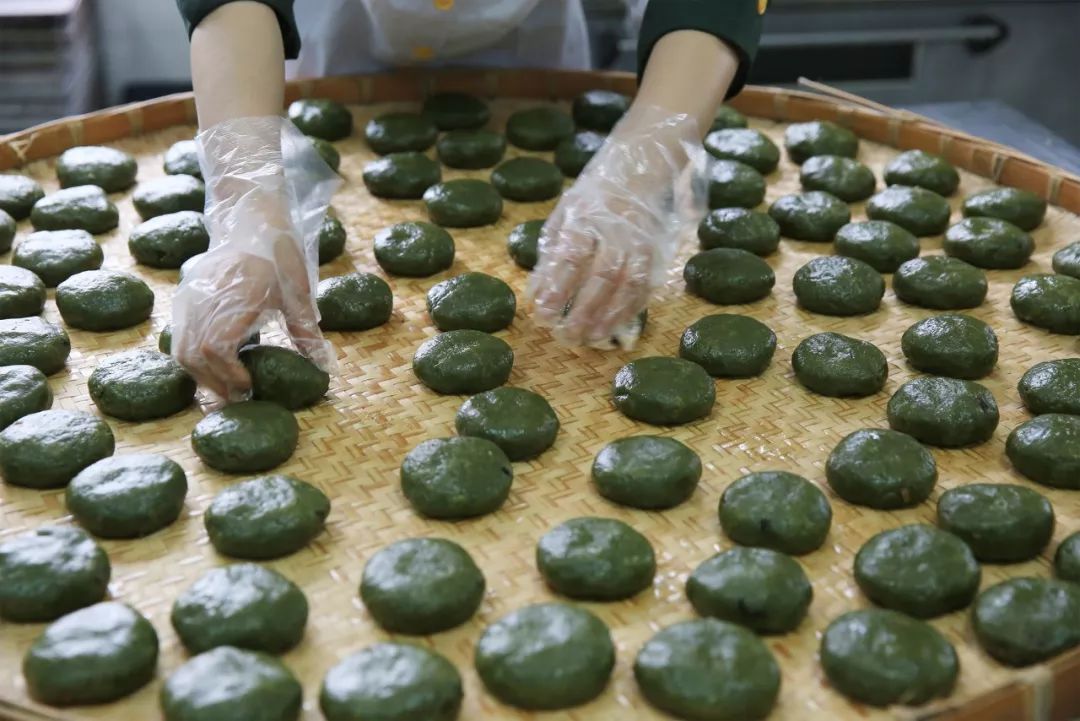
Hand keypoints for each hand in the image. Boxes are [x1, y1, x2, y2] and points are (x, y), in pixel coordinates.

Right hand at [171, 116, 339, 400]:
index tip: (249, 387)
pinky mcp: (184, 297)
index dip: (230, 375)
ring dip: (202, 374)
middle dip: (215, 383)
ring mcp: (189, 298)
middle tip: (240, 397)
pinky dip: (193, 358)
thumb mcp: (297, 290)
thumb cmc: (277, 251)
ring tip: (227, 388)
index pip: (217, 348)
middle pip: (193, 356)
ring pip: (181, 349)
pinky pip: (178, 337)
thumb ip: (306, 329)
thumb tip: (322, 365)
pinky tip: (215, 367)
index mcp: (233, 296)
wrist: (248, 215)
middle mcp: (204, 299)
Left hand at [530, 105, 705, 347]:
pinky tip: (617, 327)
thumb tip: (536, 293)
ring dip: (610, 315)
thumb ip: (550, 252)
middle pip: (602, 275)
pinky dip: (631, 309)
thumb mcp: (565, 213)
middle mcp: (616, 229)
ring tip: (592, 338)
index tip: (543, 314)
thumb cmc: (594, 196)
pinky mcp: (656, 251)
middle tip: (566, 336)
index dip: (556, 288)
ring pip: (628, 283)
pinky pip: (646, 285)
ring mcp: (640, 241)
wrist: (642, 166)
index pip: (570, 256)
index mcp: (586, 216)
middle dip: (583, 310)